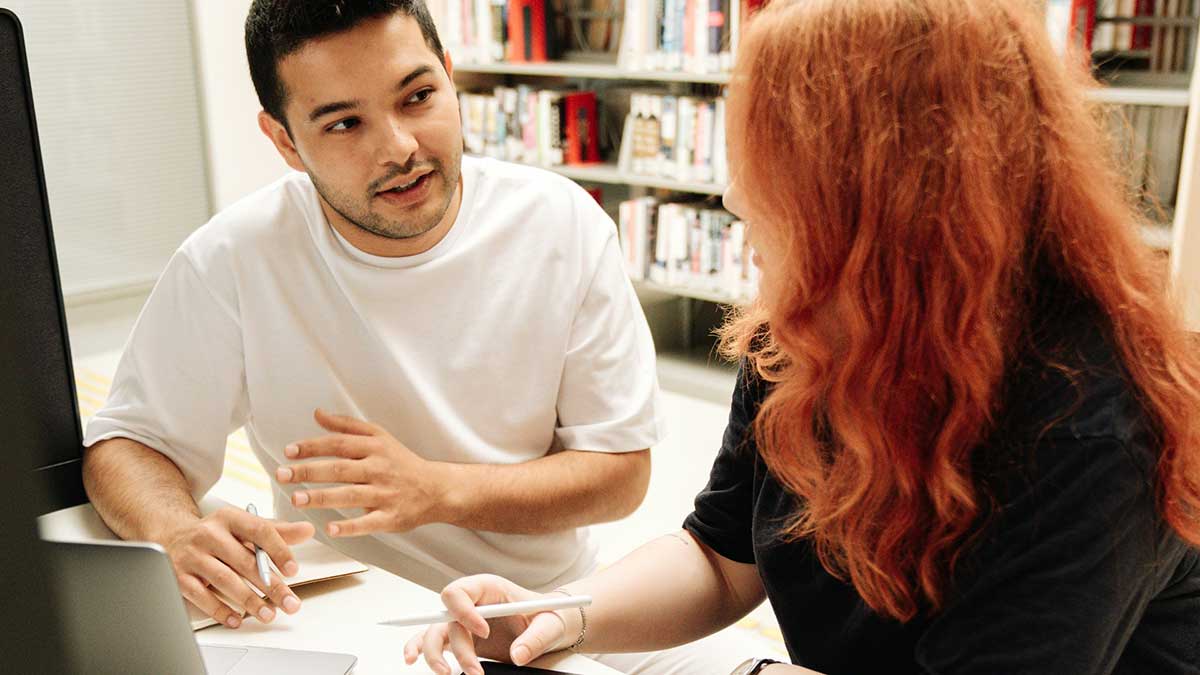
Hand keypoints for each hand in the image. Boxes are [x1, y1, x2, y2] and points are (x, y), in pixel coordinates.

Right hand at [160, 506, 314, 627]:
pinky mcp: (177, 575)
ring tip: (268, 614)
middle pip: (245, 561)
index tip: (293, 570)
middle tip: (290, 603)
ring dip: (249, 600)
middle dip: (271, 585)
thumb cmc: (218, 534)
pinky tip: (238, 619)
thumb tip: (308, 530)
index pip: (259, 530)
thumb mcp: (245, 526)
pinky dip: (221, 610)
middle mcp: (208, 533)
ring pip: (224, 580)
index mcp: (229, 517)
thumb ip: (277, 530)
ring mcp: (191, 555)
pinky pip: (201, 596)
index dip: (278, 550)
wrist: (171, 535)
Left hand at [276, 408, 446, 536]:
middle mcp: (379, 468)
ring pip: (350, 494)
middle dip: (309, 471)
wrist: (436, 489)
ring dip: (322, 497)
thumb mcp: (379, 437)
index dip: (313, 446)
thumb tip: (317, 414)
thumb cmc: (401, 462)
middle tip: (282, 475)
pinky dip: (349, 526)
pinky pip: (368, 522)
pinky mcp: (391, 517)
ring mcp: (385, 493)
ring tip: (296, 499)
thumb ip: (347, 426)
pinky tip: (330, 528)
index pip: (339, 444)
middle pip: (340, 469)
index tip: (289, 451)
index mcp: (375, 447)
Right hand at [403, 575, 575, 674]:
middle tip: (474, 670)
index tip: (484, 632)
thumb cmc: (548, 617)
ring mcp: (463, 621)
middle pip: (446, 618)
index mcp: (488, 588)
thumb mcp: (550, 624)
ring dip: (434, 653)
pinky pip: (432, 640)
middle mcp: (471, 602)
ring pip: (434, 632)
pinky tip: (412, 659)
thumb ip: (535, 638)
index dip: (464, 611)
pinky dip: (419, 648)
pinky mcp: (461, 639)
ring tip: (448, 674)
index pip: (460, 592)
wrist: (549, 627)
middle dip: (456, 645)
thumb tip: (518, 656)